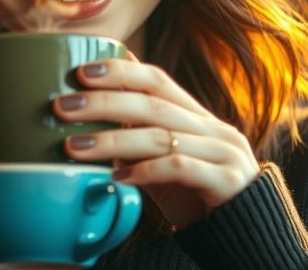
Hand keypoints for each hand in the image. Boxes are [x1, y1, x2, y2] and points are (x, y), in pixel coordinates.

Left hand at [52, 54, 259, 228]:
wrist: (245, 236)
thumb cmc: (196, 196)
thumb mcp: (164, 163)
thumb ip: (138, 137)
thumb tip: (99, 107)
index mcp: (198, 116)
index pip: (157, 80)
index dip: (119, 71)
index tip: (80, 72)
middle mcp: (213, 128)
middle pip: (152, 103)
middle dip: (103, 102)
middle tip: (62, 107)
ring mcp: (223, 152)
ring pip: (161, 136)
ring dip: (112, 140)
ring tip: (74, 147)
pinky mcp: (226, 180)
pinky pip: (180, 168)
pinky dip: (145, 170)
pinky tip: (118, 178)